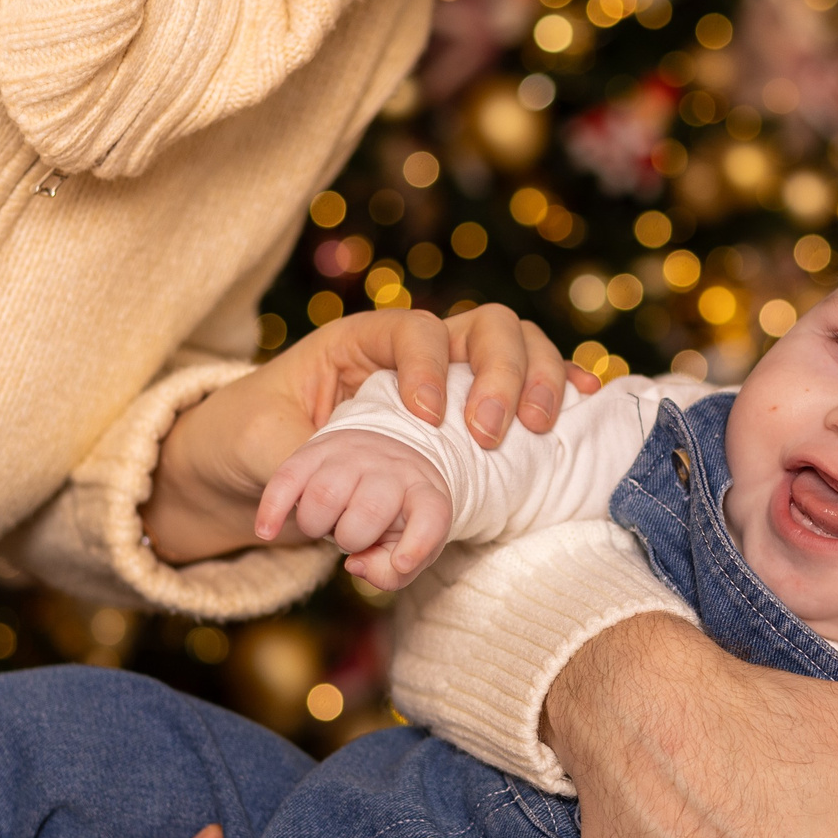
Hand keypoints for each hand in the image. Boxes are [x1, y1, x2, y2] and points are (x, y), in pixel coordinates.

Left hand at [144, 304, 594, 563]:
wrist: (249, 466)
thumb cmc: (249, 443)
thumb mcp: (259, 450)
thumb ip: (297, 470)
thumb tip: (333, 510)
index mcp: (360, 342)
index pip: (412, 330)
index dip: (429, 365)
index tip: (427, 417)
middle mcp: (415, 353)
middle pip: (482, 328)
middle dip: (500, 372)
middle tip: (493, 433)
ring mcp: (453, 380)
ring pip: (518, 348)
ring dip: (539, 379)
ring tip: (539, 428)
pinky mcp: (473, 416)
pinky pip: (530, 388)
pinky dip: (561, 389)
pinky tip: (588, 403)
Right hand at [254, 431, 452, 589]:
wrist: (384, 454)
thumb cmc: (398, 514)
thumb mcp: (410, 545)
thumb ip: (392, 571)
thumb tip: (354, 566)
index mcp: (425, 493)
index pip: (430, 515)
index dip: (417, 544)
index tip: (402, 563)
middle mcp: (391, 468)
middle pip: (368, 511)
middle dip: (352, 539)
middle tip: (352, 536)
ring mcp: (351, 455)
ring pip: (324, 495)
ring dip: (317, 526)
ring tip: (327, 524)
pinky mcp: (314, 450)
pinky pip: (286, 479)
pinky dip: (273, 509)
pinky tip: (268, 531)